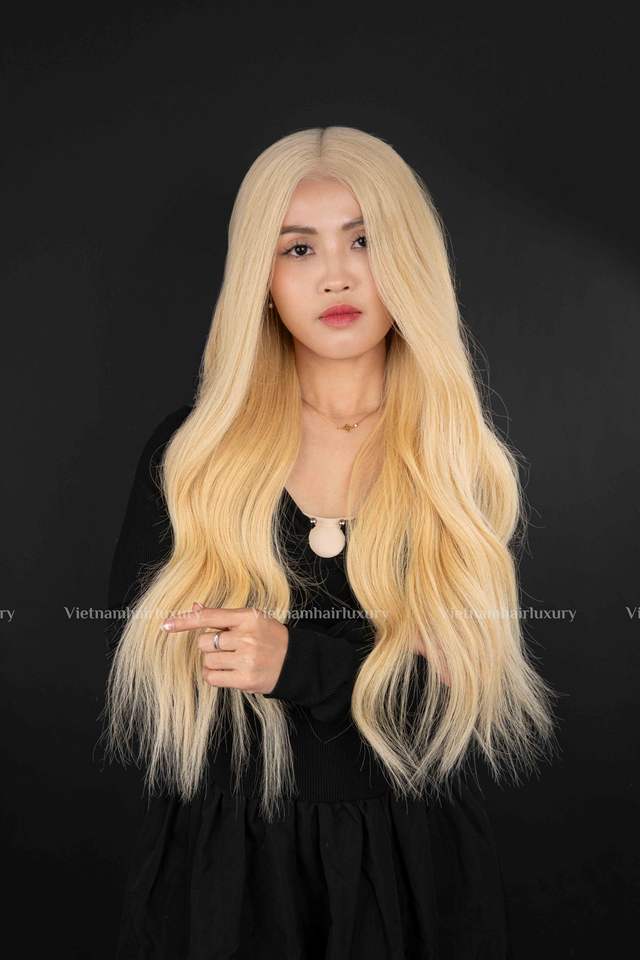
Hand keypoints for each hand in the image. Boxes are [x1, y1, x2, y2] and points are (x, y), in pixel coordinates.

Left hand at [161, 604, 288, 693]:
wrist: (296, 661)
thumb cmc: (269, 637)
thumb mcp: (251, 620)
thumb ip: (222, 616)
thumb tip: (195, 607)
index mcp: (248, 617)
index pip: (209, 616)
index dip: (185, 621)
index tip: (166, 625)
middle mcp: (247, 637)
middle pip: (204, 641)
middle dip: (210, 645)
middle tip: (228, 647)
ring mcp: (246, 659)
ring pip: (207, 660)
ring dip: (213, 662)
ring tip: (232, 660)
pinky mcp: (245, 679)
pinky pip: (212, 677)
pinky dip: (214, 675)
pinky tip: (228, 672)